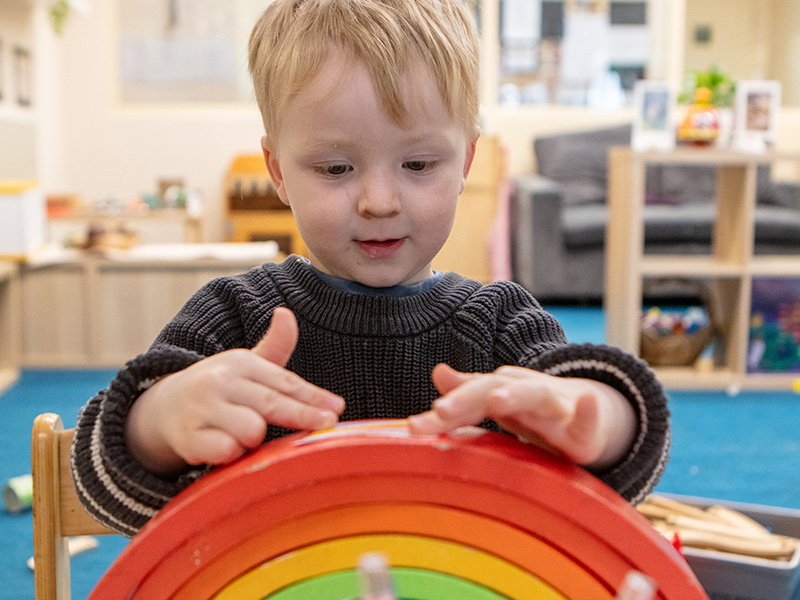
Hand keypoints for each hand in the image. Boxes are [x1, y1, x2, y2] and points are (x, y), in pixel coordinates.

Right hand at [126, 307, 343, 473]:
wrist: (163, 408)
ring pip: (251, 429)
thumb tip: (286, 313)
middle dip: (303, 414)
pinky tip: (229, 451)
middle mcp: (221, 382)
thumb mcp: (246, 366)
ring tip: (249, 438)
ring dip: (258, 439)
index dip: (313, 396)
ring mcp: (203, 409)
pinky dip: (233, 454)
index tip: (337, 408)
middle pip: (272, 403)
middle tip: (328, 423)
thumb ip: (275, 347)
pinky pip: (225, 451)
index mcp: (241, 363)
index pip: (284, 381)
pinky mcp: (189, 437)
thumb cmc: (220, 389)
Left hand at [407, 364, 635, 468]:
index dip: (441, 412)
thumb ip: (468, 393)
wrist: (588, 410)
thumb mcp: (499, 403)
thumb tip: (437, 372)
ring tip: (497, 401)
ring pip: (534, 395)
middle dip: (465, 400)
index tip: (412, 427)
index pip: (465, 399)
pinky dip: (588, 410)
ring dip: (515, 395)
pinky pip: (587, 419)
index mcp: (499, 392)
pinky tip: (588, 402)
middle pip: (491, 391)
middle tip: (441, 412)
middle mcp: (522, 394)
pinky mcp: (584, 428)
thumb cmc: (532, 412)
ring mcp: (554, 408)